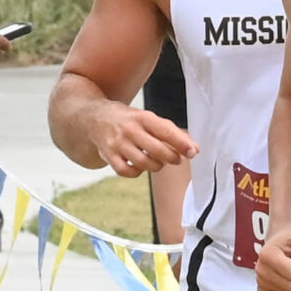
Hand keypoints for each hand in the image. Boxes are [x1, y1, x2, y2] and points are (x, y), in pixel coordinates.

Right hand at [82, 99, 197, 175]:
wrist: (96, 119)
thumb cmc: (130, 121)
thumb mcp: (149, 119)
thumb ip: (171, 133)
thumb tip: (194, 149)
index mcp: (143, 117)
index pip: (166, 131)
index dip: (181, 143)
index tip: (193, 152)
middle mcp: (130, 130)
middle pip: (157, 151)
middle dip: (171, 158)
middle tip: (176, 159)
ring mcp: (118, 143)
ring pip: (144, 163)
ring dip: (156, 166)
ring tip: (157, 161)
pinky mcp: (108, 156)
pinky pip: (127, 172)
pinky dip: (137, 172)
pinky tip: (140, 166)